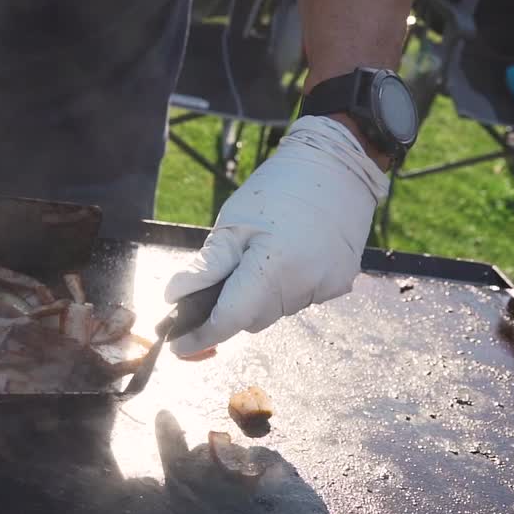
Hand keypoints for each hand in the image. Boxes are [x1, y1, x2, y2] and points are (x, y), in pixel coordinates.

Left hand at [164, 116, 388, 356]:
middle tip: (224, 278)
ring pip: (276, 312)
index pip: (229, 319)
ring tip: (264, 257)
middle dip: (233, 308)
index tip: (178, 346)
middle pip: (252, 320)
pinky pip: (300, 300)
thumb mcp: (234, 223)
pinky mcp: (340, 284)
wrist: (338, 167)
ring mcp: (326, 287)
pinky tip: (290, 257)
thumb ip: (206, 267)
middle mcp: (303, 285)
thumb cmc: (279, 189)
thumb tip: (174, 298)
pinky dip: (287, 289)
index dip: (201, 335)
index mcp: (273, 267)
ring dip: (261, 298)